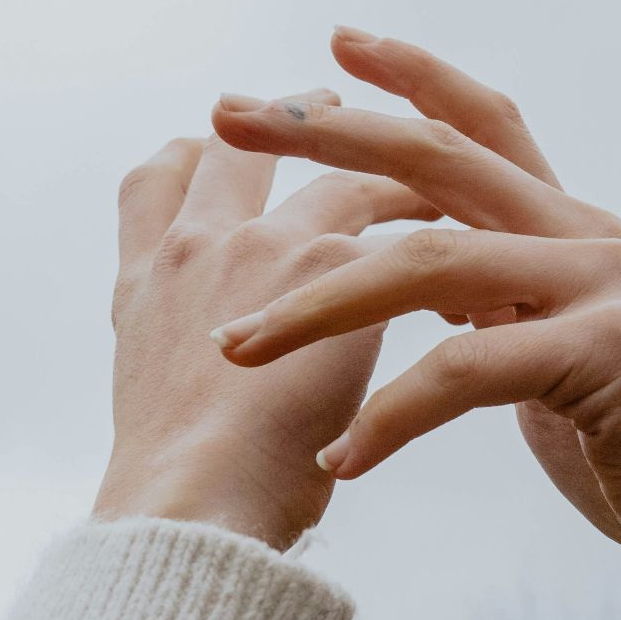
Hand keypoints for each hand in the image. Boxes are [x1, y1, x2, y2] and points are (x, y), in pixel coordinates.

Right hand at [95, 89, 438, 549]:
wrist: (194, 514)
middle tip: (335, 105)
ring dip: (391, 174)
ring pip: (337, 179)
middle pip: (236, 150)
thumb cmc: (189, 498)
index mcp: (145, 283)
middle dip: (291, 122)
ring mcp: (260, 247)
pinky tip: (474, 259)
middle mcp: (194, 247)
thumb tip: (231, 379)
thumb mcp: (162, 412)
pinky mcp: (329, 267)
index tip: (231, 138)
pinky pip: (396, 227)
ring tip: (437, 188)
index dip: (198, 153)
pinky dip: (437, 232)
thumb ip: (194, 364)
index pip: (156, 183)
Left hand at [208, 30, 620, 619]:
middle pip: (437, 157)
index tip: (332, 47)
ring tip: (236, 347)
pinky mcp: (603, 355)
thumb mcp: (558, 359)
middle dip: (326, 133)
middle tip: (231, 114)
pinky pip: (463, 369)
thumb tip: (437, 283)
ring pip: (426, 262)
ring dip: (317, 303)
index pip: (484, 126)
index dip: (411, 77)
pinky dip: (391, 417)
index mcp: (575, 231)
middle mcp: (588, 238)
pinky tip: (341, 463)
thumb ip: (504, 306)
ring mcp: (601, 288)